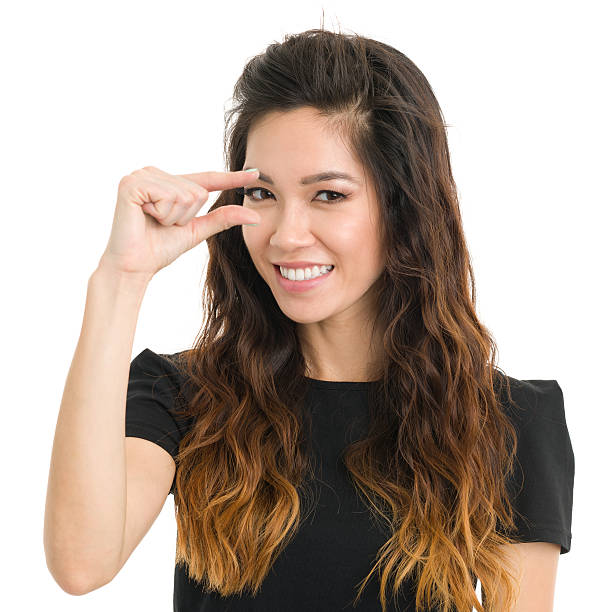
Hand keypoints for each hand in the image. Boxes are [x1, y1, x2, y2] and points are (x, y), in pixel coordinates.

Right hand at [97, 165, 259, 278]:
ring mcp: (142, 175)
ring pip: (186, 195)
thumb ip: (222, 218)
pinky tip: (144, 216)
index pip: (208, 179)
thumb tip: (255, 215)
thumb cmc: (160, 248)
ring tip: (153, 221)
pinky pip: (168, 197)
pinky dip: (162, 214)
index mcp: (171, 183)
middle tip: (163, 224)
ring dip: (174, 217)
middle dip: (186, 216)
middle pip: (198, 192)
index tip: (256, 174)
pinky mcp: (132, 184)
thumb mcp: (197, 230)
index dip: (232, 178)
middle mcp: (156, 173)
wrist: (134, 266)